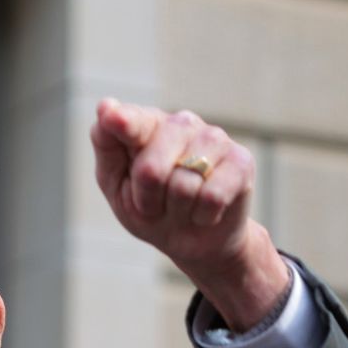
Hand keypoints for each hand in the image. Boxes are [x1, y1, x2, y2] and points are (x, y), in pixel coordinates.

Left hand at [91, 99, 288, 331]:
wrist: (193, 241)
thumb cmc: (150, 208)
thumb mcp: (117, 185)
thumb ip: (108, 147)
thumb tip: (106, 106)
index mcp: (149, 125)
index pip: (133, 122)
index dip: (124, 123)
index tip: (112, 117)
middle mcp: (183, 123)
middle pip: (150, 170)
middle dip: (147, 201)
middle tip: (155, 205)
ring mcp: (215, 139)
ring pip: (182, 186)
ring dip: (176, 211)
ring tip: (181, 207)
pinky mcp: (241, 162)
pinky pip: (211, 197)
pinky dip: (202, 216)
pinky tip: (205, 211)